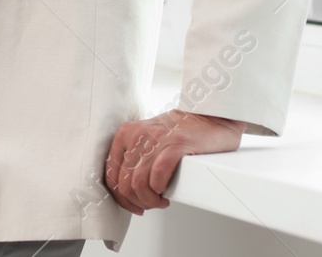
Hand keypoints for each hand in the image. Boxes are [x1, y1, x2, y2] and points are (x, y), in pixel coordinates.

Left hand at [103, 109, 246, 214]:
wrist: (212, 116)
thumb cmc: (181, 132)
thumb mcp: (148, 138)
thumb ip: (134, 155)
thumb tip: (123, 188)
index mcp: (126, 132)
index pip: (110, 172)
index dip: (119, 196)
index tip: (132, 205)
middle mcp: (137, 133)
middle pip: (123, 182)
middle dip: (136, 202)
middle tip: (149, 205)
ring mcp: (156, 138)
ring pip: (138, 183)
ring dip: (149, 201)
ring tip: (160, 201)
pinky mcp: (175, 144)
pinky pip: (157, 176)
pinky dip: (159, 191)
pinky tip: (166, 195)